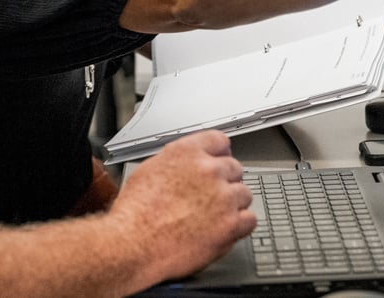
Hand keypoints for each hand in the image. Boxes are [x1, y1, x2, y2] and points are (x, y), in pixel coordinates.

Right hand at [107, 130, 255, 282]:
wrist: (133, 244)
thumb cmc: (135, 213)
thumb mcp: (150, 170)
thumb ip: (176, 162)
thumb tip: (187, 164)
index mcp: (187, 152)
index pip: (220, 141)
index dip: (219, 154)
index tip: (220, 161)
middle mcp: (208, 170)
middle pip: (234, 168)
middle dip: (225, 181)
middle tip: (211, 196)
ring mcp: (222, 197)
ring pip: (244, 194)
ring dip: (233, 204)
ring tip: (214, 216)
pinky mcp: (230, 224)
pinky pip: (249, 219)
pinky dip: (240, 225)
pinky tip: (225, 228)